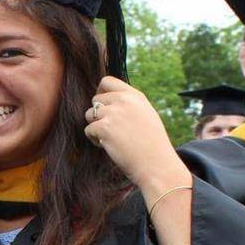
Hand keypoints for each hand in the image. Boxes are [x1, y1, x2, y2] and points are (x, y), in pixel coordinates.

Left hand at [84, 77, 186, 191]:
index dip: (100, 93)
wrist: (156, 164)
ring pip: (89, 115)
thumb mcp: (146, 115)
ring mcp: (113, 113)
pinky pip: (88, 130)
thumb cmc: (152, 145)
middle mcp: (123, 100)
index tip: (102, 106)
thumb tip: (107, 102)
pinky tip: (109, 146)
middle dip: (98, 115)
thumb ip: (128, 105)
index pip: (107, 81)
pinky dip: (94, 140)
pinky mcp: (104, 127)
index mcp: (134, 95)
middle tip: (110, 130)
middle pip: (95, 100)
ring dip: (95, 127)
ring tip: (110, 139)